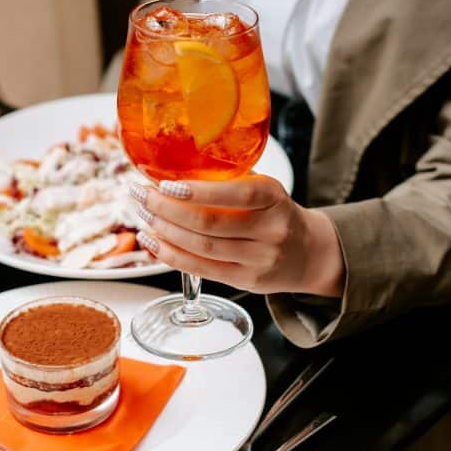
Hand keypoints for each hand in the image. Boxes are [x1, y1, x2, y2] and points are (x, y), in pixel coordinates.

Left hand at [130, 176, 345, 296]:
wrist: (308, 253)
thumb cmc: (275, 213)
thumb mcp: (264, 189)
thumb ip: (229, 180)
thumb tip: (171, 168)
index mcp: (274, 199)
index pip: (236, 194)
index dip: (197, 192)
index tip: (165, 184)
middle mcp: (270, 231)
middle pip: (210, 224)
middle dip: (166, 209)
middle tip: (141, 195)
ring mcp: (258, 260)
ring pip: (201, 248)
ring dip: (164, 231)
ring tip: (142, 214)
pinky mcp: (245, 281)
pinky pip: (200, 269)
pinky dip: (170, 255)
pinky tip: (152, 241)